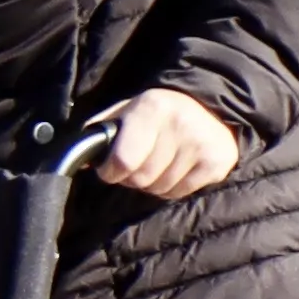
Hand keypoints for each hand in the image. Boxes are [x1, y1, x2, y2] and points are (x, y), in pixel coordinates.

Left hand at [99, 85, 243, 199]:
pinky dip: (172, 188)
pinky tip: (176, 169)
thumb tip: (80, 161)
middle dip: (131, 178)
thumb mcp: (125, 110)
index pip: (123, 160)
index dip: (110, 172)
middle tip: (137, 166)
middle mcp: (180, 125)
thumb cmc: (157, 113)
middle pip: (141, 179)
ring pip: (159, 189)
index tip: (109, 169)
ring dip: (152, 184)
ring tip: (158, 165)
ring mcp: (202, 144)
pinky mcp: (218, 162)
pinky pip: (180, 192)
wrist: (209, 106)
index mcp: (151, 108)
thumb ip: (100, 131)